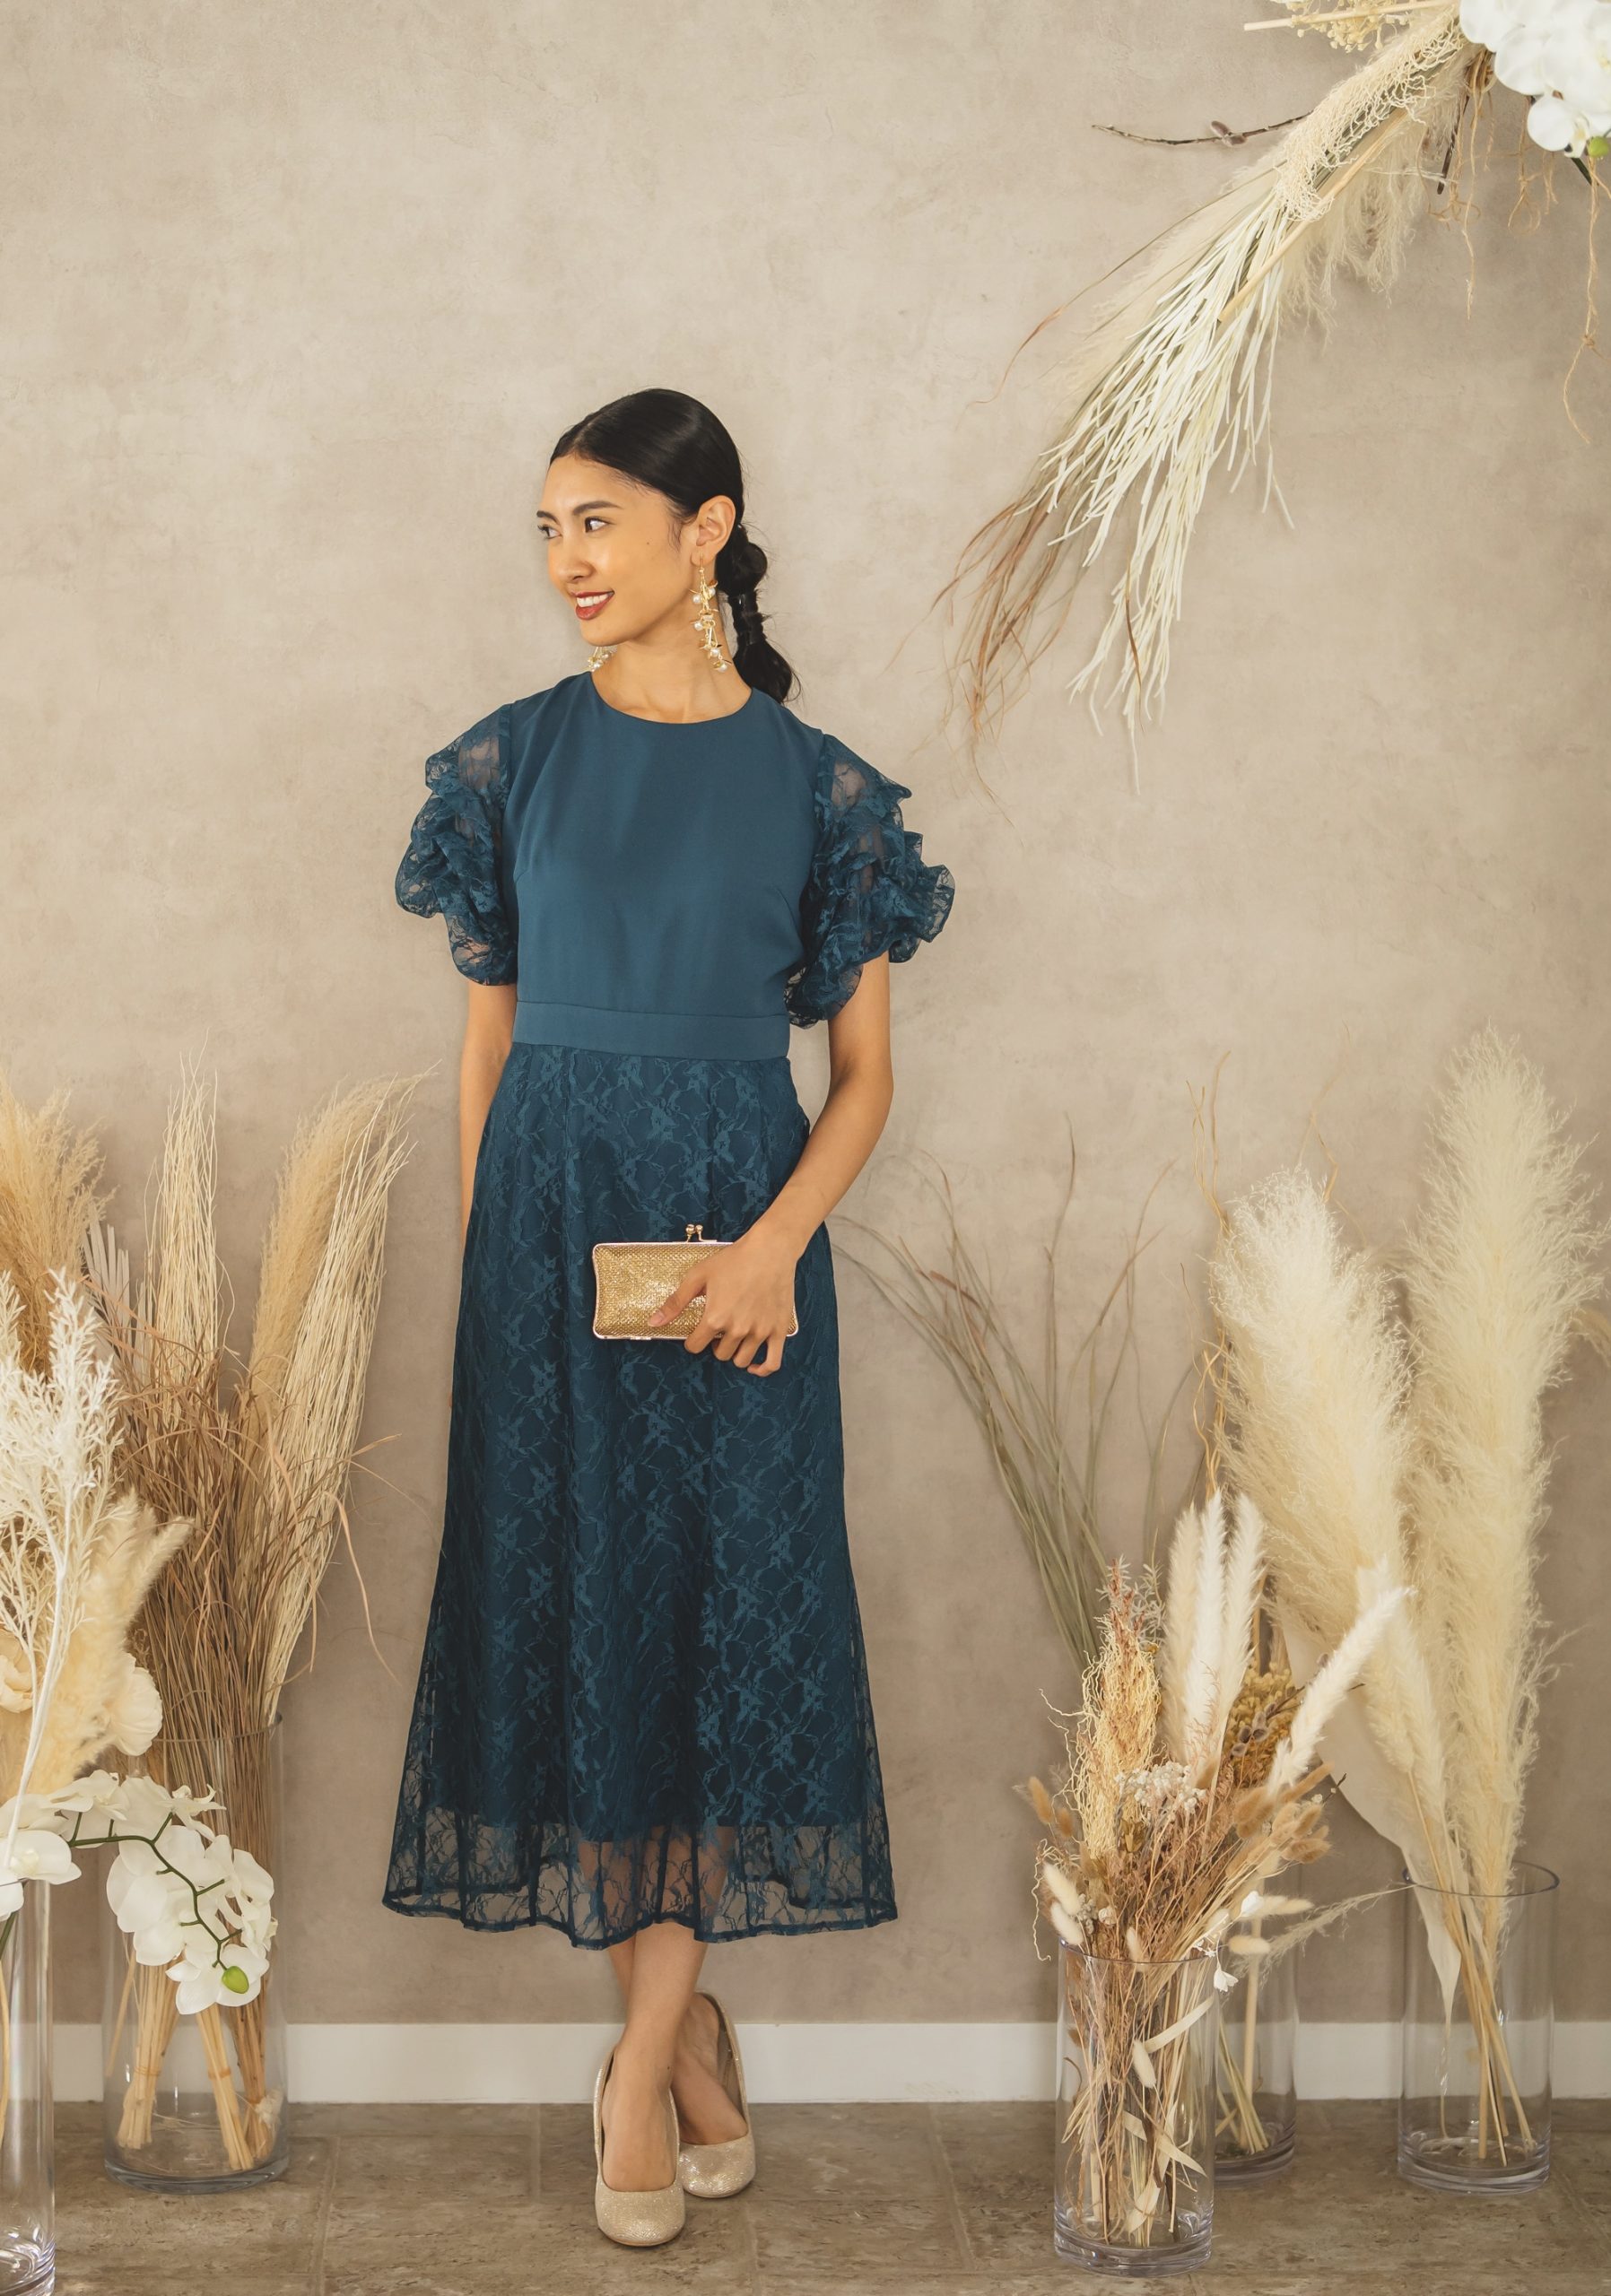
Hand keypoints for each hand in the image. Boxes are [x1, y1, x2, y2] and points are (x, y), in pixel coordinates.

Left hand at [648, 1231, 798, 1373]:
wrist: (770, 1249)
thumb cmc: (734, 1260)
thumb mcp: (698, 1276)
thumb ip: (676, 1302)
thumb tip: (654, 1322)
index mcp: (715, 1318)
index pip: (695, 1347)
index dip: (693, 1340)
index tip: (697, 1333)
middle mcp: (737, 1329)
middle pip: (719, 1355)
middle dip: (714, 1345)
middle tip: (718, 1330)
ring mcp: (760, 1332)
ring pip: (741, 1361)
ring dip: (734, 1353)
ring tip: (734, 1338)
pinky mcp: (778, 1330)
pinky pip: (772, 1363)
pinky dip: (763, 1369)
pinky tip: (755, 1366)